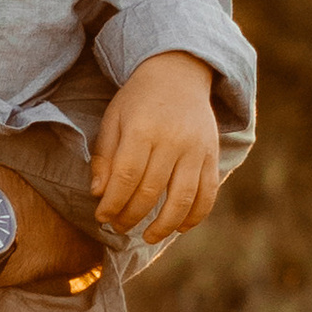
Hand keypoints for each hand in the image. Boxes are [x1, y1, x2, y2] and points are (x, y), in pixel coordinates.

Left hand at [92, 50, 220, 241]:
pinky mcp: (212, 156)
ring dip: (163, 226)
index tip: (101, 217)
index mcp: (143, 130)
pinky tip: (178, 228)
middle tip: (118, 226)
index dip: (112, 203)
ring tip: (147, 237)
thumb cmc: (138, 101)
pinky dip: (195, 216)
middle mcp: (173, 140)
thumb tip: (99, 194)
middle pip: (151, 192)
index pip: (126, 177)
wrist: (179, 75)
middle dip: (131, 217)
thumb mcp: (113, 120)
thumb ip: (105, 157)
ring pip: (182, 198)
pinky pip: (208, 194)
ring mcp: (197, 149)